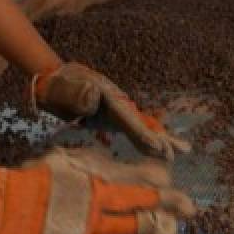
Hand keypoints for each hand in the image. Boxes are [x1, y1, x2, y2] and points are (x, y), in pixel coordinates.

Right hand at [0, 147, 195, 233]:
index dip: (166, 182)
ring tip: (170, 232)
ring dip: (165, 231)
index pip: (149, 176)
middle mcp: (100, 199)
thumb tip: (133, 167)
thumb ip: (102, 162)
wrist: (1, 211)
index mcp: (97, 172)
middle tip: (187, 209)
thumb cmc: (36, 179)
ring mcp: (93, 230)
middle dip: (176, 206)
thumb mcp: (70, 159)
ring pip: (145, 230)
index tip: (171, 185)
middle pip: (154, 203)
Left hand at [32, 62, 191, 159]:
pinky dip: (147, 139)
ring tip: (179, 151)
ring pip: (141, 125)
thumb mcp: (62, 89)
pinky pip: (133, 129)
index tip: (157, 147)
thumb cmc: (57, 88)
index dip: (143, 134)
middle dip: (159, 137)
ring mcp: (116, 109)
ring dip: (160, 139)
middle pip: (141, 121)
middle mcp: (117, 102)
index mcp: (107, 97)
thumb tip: (93, 101)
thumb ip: (76, 94)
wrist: (53, 81)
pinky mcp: (112, 117)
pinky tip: (158, 149)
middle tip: (179, 152)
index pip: (128, 119)